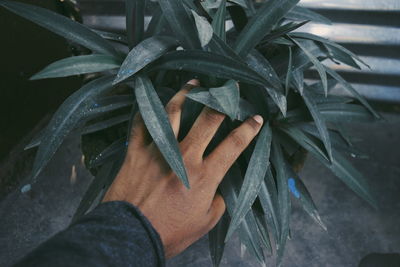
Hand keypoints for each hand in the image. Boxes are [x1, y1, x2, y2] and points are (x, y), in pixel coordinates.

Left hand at [103, 79, 263, 257]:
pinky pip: (141, 124)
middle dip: (222, 101)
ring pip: (173, 113)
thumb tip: (216, 188)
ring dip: (185, 94)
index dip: (248, 130)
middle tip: (229, 88)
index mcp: (204, 175)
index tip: (256, 118)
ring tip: (193, 83)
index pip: (233, 145)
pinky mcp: (136, 152)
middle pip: (207, 120)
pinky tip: (152, 103)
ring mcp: (158, 151)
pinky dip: (147, 111)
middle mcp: (184, 157)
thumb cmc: (169, 232)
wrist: (131, 235)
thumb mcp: (204, 222)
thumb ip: (216, 201)